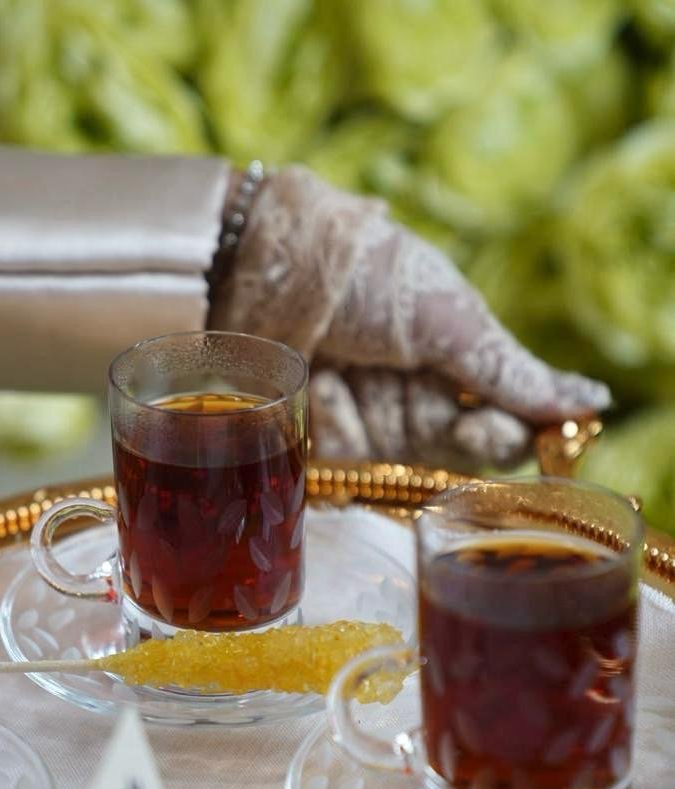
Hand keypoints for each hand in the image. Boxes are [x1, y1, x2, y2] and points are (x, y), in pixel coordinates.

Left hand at [210, 167, 610, 466]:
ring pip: (391, 463)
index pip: (499, 427)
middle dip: (437, 435)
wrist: (262, 260)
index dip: (501, 436)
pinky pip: (338, 461)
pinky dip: (327, 421)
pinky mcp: (312, 439)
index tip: (494, 426)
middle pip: (448, 455)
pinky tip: (313, 384)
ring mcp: (362, 421)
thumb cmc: (362, 272)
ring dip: (368, 413)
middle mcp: (411, 400)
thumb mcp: (446, 315)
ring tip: (339, 366)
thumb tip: (592, 399)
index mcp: (453, 366)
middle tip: (422, 401)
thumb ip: (510, 369)